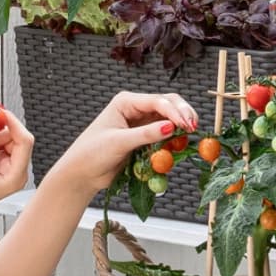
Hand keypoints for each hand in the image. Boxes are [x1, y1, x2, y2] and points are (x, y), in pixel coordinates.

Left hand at [53, 91, 198, 192]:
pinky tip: (176, 147)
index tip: (186, 125)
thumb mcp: (119, 142)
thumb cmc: (92, 153)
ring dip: (180, 128)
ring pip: (170, 120)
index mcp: (126, 102)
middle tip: (193, 128)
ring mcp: (142, 123)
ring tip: (186, 138)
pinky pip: (165, 136)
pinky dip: (173, 141)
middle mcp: (136, 109)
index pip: (158, 101)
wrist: (82, 173)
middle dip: (183, 115)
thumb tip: (170, 127)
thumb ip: (146, 134)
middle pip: (169, 105)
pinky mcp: (145, 138)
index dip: (175, 112)